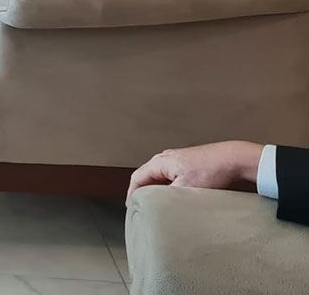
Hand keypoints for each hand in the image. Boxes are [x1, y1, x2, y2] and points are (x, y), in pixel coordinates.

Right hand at [126, 141, 263, 203]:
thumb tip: (159, 207)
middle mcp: (165, 158)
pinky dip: (166, 186)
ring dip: (155, 189)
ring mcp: (176, 159)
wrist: (233, 158)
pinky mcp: (187, 163)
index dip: (131, 193)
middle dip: (141, 191)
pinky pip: (169, 175)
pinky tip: (174, 195)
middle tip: (142, 207)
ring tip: (157, 203)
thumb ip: (168, 197)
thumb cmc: (212, 169)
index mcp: (160, 162)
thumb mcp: (187, 187)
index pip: (137, 178)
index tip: (131, 207)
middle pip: (146, 176)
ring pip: (158, 176)